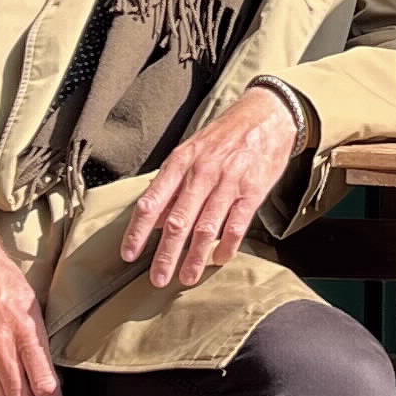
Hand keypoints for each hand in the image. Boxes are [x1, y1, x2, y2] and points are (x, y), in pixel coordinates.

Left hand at [117, 83, 308, 291]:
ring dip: (195, 258)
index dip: (138, 231)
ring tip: (186, 278)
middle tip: (157, 279)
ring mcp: (228, 183)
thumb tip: (153, 219)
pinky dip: (227, 246)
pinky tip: (218, 260)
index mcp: (180, 163)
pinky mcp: (253, 191)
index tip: (129, 254)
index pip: (152, 202)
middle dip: (166, 255)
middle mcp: (201, 173)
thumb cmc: (223, 137)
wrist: (266, 115)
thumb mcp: (190, 151)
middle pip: (178, 221)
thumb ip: (171, 185)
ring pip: (206, 228)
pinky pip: (236, 225)